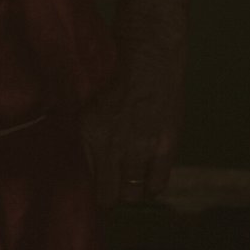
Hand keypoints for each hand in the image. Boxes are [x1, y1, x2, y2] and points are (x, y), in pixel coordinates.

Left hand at [79, 31, 185, 207]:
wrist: (149, 53)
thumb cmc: (115, 73)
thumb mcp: (88, 102)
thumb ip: (85, 134)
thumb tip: (84, 164)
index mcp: (88, 132)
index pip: (85, 180)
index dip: (92, 186)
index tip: (95, 185)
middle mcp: (111, 145)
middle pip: (108, 196)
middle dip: (109, 194)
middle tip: (113, 186)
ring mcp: (139, 148)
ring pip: (132, 195)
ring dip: (130, 190)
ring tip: (130, 180)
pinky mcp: (164, 146)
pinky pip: (156, 185)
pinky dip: (151, 187)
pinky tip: (148, 178)